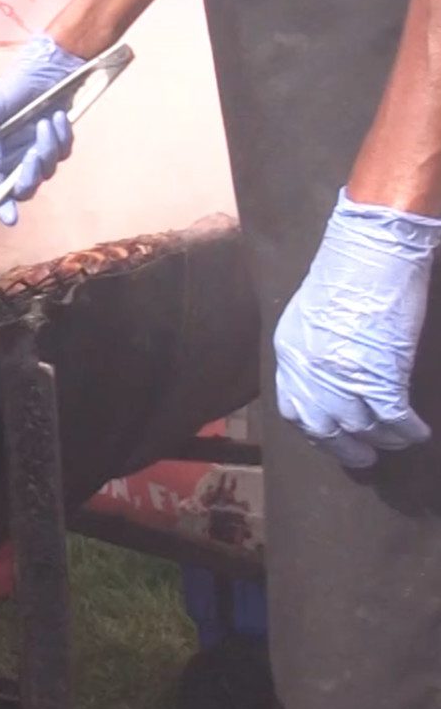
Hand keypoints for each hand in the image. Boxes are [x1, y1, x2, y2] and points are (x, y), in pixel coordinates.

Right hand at [0, 35, 86, 224]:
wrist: (49, 65)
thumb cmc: (15, 84)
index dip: (1, 206)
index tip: (10, 218)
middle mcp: (16, 157)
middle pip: (24, 186)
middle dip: (30, 176)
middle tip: (33, 155)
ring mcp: (38, 150)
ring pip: (47, 169)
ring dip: (48, 148)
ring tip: (47, 121)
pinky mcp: (60, 141)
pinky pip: (64, 152)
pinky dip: (62, 137)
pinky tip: (58, 117)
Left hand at [274, 190, 440, 468]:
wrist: (372, 250)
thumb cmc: (346, 273)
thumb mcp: (309, 315)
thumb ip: (311, 348)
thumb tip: (325, 373)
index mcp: (290, 355)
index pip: (293, 409)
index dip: (314, 429)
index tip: (330, 437)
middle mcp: (310, 371)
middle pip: (324, 427)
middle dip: (345, 448)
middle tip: (363, 458)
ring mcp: (344, 376)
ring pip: (361, 427)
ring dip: (382, 440)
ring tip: (396, 442)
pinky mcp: (381, 374)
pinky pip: (393, 417)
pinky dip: (406, 430)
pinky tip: (417, 432)